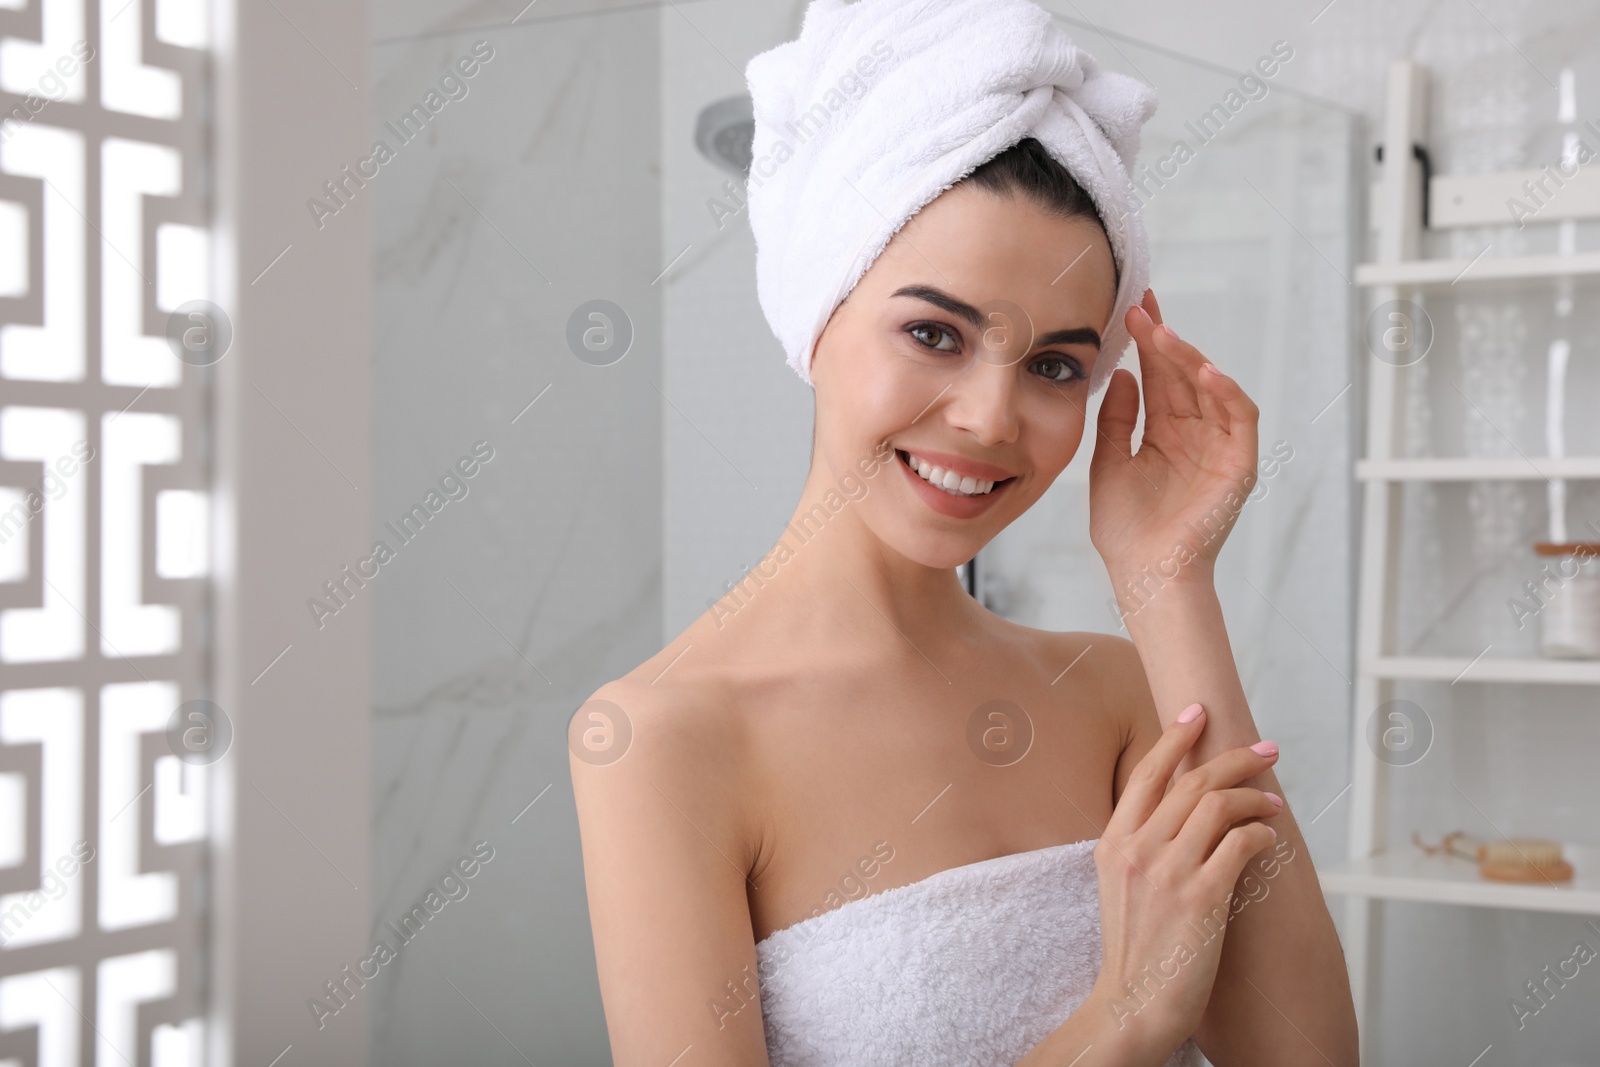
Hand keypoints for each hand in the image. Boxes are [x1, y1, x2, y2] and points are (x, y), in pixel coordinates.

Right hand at [1085, 704, 1281, 1060]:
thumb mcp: (1119, 885)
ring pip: (1217, 805)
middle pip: (1190, 781)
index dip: (1175, 736)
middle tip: (1265, 750)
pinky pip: (1241, 844)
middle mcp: (1136, 849)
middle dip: (1234, 758)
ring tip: (1273, 802)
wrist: (1134, 1003)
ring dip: (1253, 797)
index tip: (1198, 712)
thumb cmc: (1135, 949)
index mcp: (1112, 842)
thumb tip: (1183, 809)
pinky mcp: (1200, 897)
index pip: (1147, 773)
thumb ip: (1142, 844)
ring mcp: (1167, 872)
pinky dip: (1261, 835)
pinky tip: (1270, 842)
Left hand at [1088, 289, 1260, 588]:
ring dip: (1190, 358)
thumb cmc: (1125, 530)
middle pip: (1184, 375)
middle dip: (1164, 338)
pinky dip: (1226, 393)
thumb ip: (1118, 420)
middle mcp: (1196, 435)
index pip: (1160, 377)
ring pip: (1211, 389)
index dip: (1148, 343)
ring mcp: (1219, 448)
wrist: (1143, 574)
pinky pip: (1239, 419)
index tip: (1130, 308)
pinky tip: (1204, 371)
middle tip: (1142, 306)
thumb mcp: (1109, 463)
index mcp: (1165, 433)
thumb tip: (1126, 374)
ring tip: (1163, 333)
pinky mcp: (1239, 465)